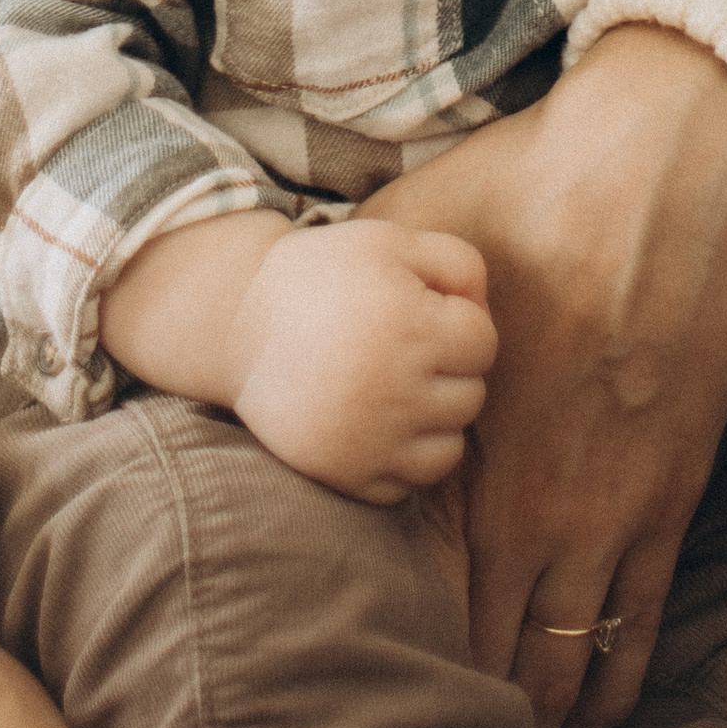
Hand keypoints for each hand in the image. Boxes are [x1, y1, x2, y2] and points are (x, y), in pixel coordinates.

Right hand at [226, 220, 492, 501]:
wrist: (238, 325)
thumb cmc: (323, 276)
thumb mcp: (388, 241)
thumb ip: (456, 261)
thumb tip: (488, 307)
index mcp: (410, 323)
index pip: (483, 340)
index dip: (459, 321)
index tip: (422, 311)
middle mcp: (396, 387)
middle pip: (471, 395)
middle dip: (449, 370)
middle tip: (403, 348)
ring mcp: (372, 439)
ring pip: (450, 449)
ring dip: (434, 420)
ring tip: (394, 388)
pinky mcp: (348, 475)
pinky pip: (408, 486)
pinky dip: (401, 460)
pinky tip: (374, 424)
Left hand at [360, 28, 726, 727]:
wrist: (654, 179)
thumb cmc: (527, 190)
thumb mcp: (413, 224)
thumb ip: (364, 270)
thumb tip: (305, 261)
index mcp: (465, 444)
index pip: (422, 579)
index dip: (400, 634)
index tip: (378, 661)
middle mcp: (534, 501)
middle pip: (493, 641)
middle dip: (468, 694)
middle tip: (445, 726)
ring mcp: (610, 511)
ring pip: (569, 656)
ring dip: (542, 711)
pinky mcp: (670, 501)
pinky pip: (641, 623)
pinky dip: (615, 681)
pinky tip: (597, 723)